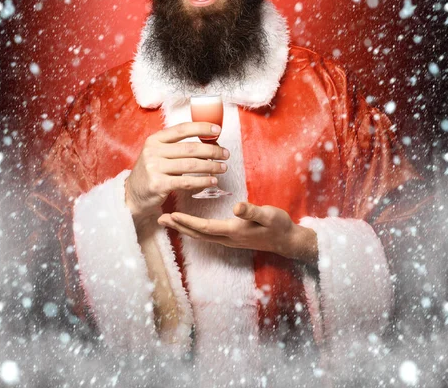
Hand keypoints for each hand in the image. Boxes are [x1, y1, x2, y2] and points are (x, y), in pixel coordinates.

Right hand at [125, 122, 229, 218]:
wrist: (132, 194)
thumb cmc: (152, 172)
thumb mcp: (158, 153)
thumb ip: (177, 147)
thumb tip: (209, 143)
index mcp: (155, 139)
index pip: (182, 129)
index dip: (201, 127)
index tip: (217, 130)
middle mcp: (153, 151)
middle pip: (190, 148)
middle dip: (212, 150)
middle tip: (225, 154)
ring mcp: (154, 168)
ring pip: (190, 165)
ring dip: (211, 166)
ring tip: (223, 167)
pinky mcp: (158, 184)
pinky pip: (186, 181)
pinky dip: (202, 181)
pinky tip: (212, 180)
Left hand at [158, 202, 317, 266]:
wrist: (287, 240)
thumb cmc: (278, 225)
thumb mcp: (268, 214)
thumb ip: (252, 211)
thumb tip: (237, 207)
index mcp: (233, 231)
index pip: (204, 227)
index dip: (187, 222)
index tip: (172, 214)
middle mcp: (228, 238)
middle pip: (198, 234)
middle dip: (178, 226)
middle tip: (160, 219)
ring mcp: (229, 240)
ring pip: (201, 236)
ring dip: (184, 229)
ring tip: (169, 221)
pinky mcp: (232, 238)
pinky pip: (208, 235)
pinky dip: (195, 229)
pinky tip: (190, 225)